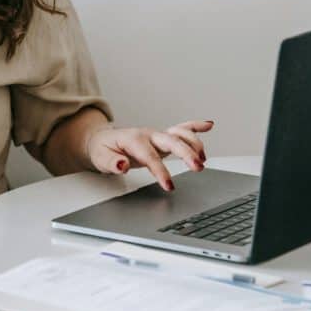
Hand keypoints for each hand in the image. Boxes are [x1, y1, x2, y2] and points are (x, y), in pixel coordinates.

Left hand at [86, 120, 213, 190]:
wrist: (102, 140)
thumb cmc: (102, 149)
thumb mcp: (101, 158)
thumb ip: (112, 162)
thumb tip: (122, 165)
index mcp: (133, 140)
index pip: (150, 157)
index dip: (161, 171)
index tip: (170, 185)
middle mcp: (148, 135)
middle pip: (171, 141)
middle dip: (186, 153)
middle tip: (198, 167)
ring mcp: (157, 135)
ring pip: (180, 133)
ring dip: (194, 143)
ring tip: (203, 159)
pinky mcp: (163, 138)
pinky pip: (181, 128)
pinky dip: (195, 126)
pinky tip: (209, 125)